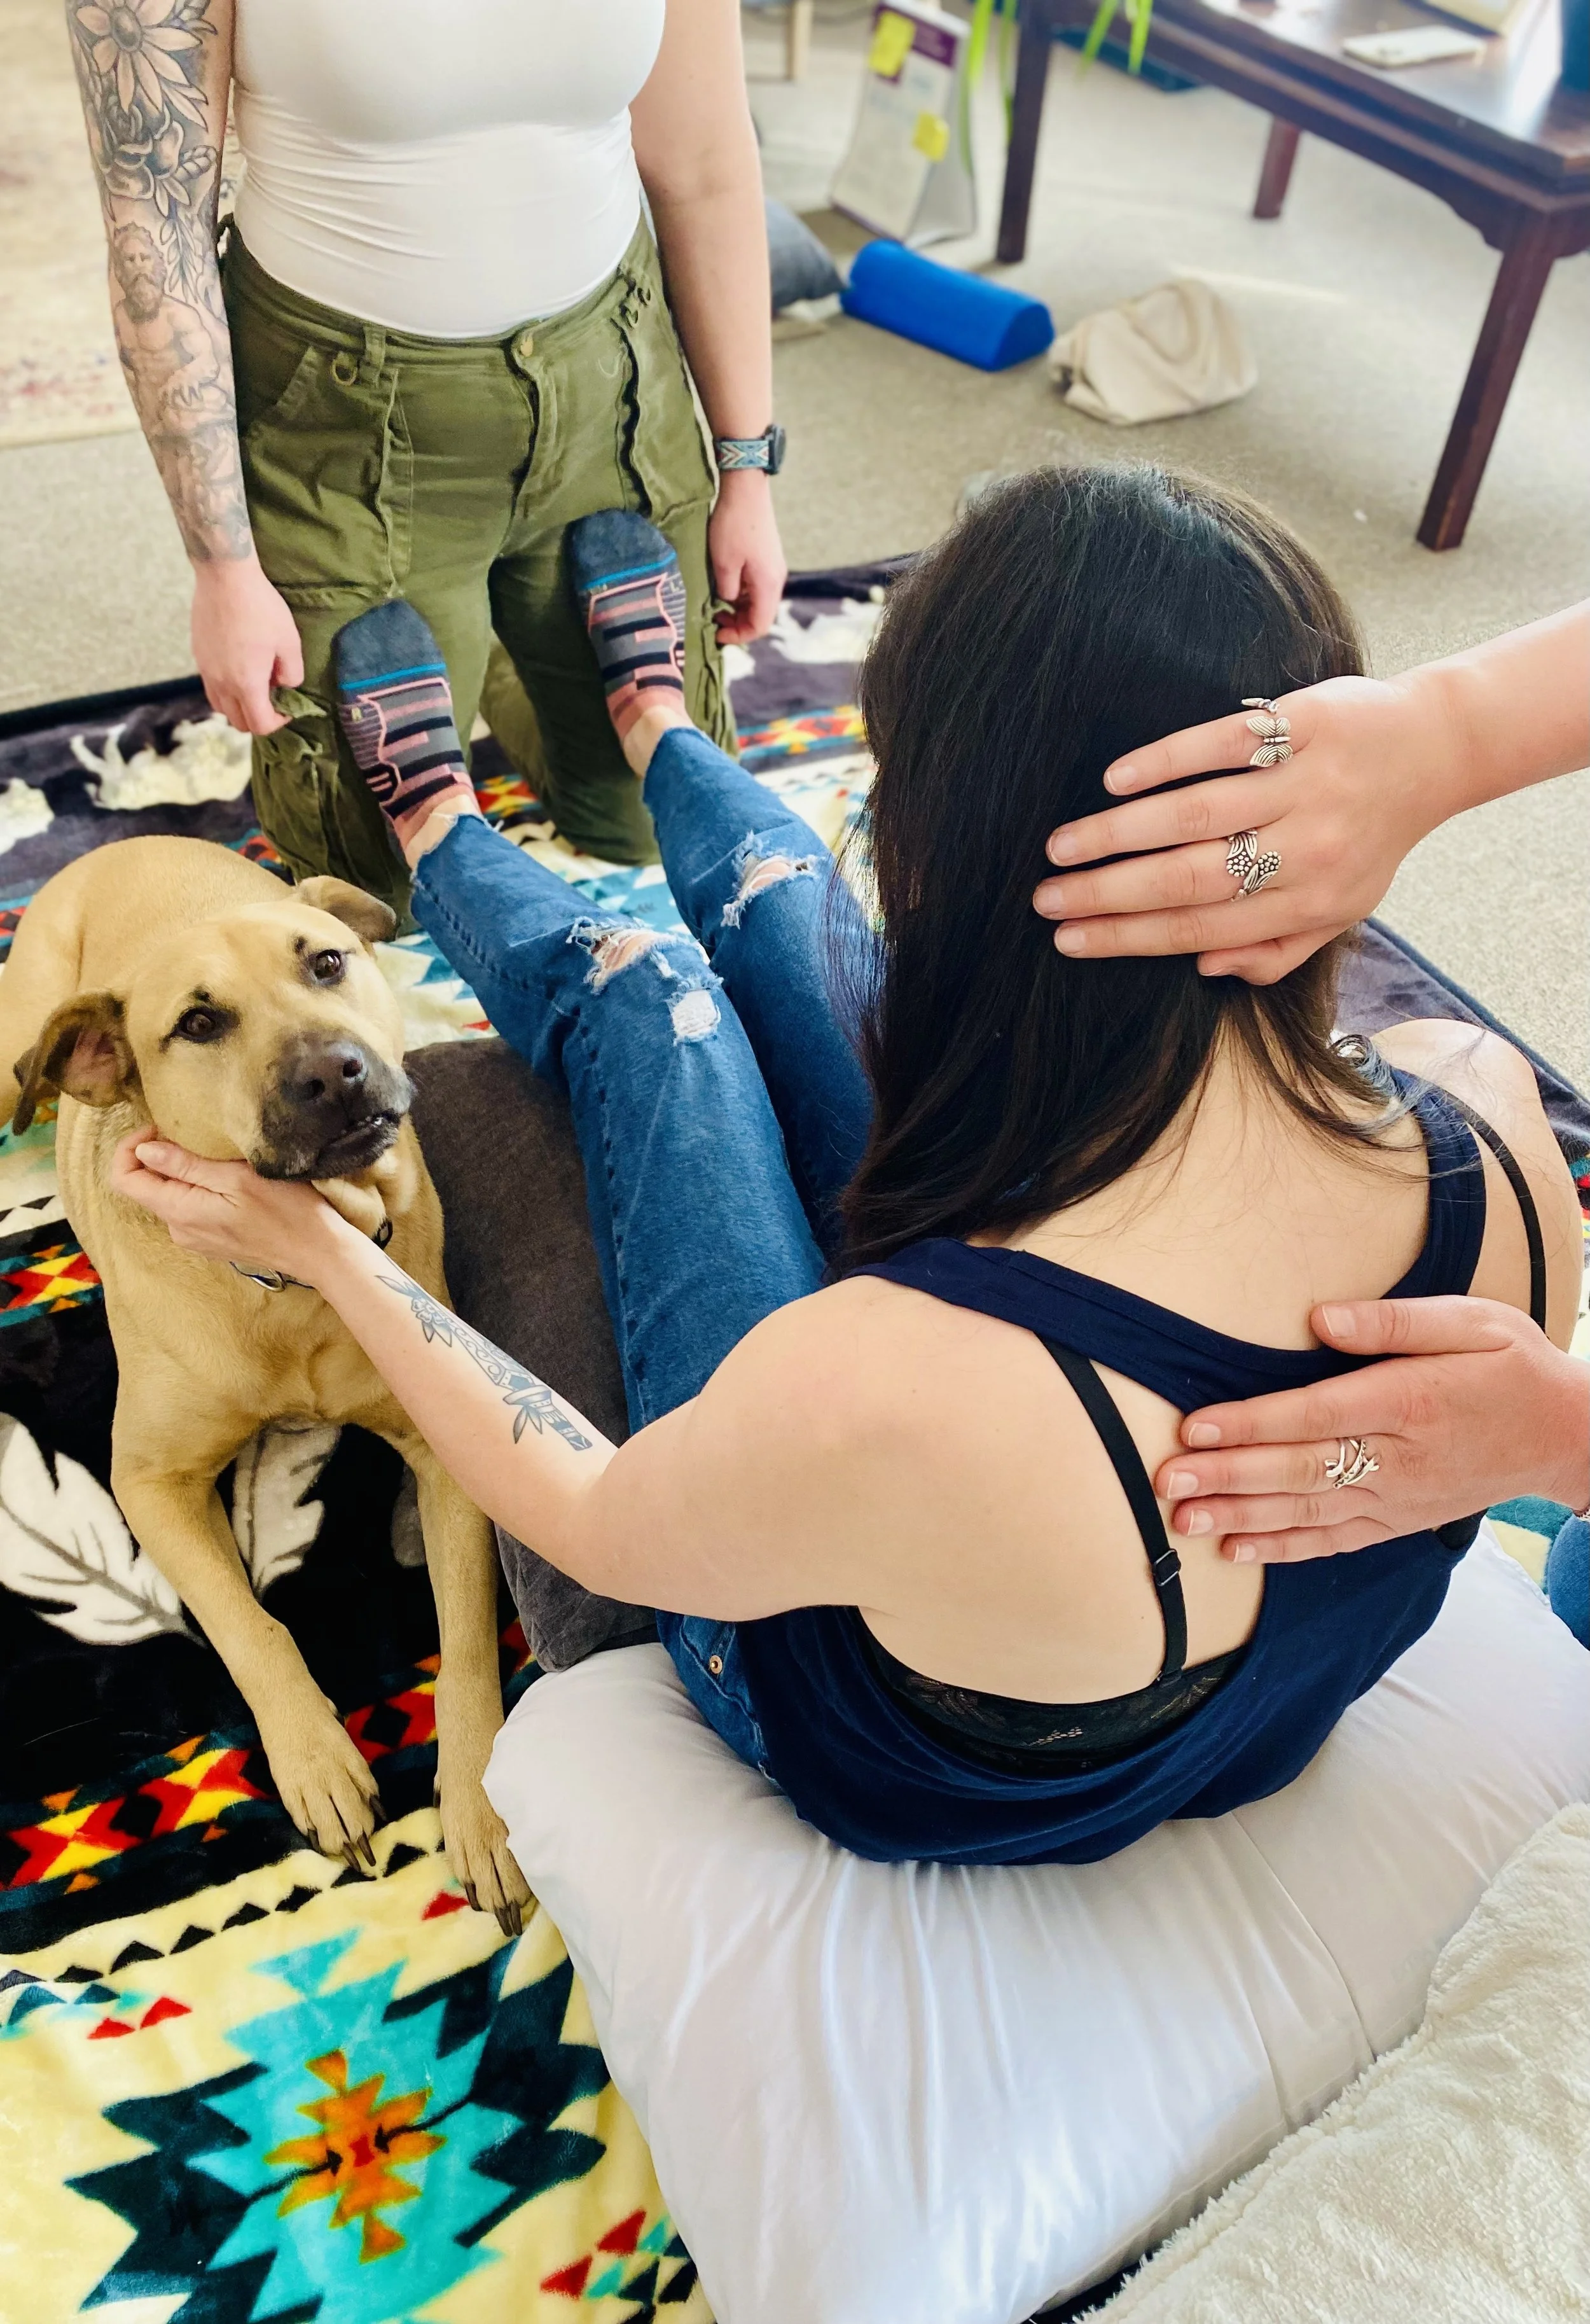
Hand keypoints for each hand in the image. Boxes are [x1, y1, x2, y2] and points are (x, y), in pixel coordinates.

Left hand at [111, 1133, 337, 1281]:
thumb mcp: (237, 1177)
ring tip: (216, 1155)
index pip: (124, 1178)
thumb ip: (186, 1165)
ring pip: (169, 1194)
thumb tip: (144, 1150)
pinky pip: (189, 1206)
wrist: (317, 1251)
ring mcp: (193, 1237)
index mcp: (179, 1211)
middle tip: (194, 1134)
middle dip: (159, 1155)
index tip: (159, 1128)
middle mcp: (178, 1228)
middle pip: (146, 1185)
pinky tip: (227, 1178)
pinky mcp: (210, 1239)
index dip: (130, 1147)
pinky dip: (197, 1186)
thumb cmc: (286, 1210)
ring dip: (181, 1170)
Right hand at [190, 557, 304, 735]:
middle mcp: (221, 683)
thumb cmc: (261, 607)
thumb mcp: (289, 641)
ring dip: (239, 706)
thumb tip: (284, 685)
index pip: (260, 725)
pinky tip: (239, 668)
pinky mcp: (198, 656)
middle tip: (273, 699)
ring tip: (255, 684)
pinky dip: (226, 689)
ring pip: (221, 706)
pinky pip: (211, 686)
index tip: (287, 708)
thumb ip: (292, 672)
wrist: (225, 577)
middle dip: (258, 718)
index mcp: (246, 683)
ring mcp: (206, 670)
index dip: (278, 723)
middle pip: (238, 721)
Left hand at [708, 469, 785, 644]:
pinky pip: (756, 587)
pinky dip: (740, 594)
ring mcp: (773, 569)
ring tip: (714, 606)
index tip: (717, 634)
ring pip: (757, 601)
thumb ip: (726, 592)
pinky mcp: (767, 559)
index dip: (738, 636)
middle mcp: (776, 580)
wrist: (746, 489)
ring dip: (737, 608)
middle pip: (761, 615)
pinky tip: (723, 588)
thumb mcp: (723, 564)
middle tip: (713, 622)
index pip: (760, 625)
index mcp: (768, 585)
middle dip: (737, 624)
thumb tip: (727, 604)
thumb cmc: (733, 526)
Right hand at [1032, 673, 1453, 981]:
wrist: (1430, 751)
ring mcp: (1305, 783)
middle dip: (1108, 893)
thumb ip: (1278, 948)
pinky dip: (1166, 761)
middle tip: (1046, 899)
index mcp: (1310, 901)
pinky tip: (1116, 781)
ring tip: (1061, 847)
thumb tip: (1206, 967)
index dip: (1130, 936)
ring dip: (1119, 832)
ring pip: (1196, 813)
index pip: (1201, 926)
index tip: (1069, 939)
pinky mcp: (1302, 724)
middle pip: (1189, 877)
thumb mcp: (1339, 909)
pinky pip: (1223, 744)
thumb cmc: (1369, 837)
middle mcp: (1307, 849)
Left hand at [1156, 1296, 1589, 1562]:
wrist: (1569, 1436)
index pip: (1312, 1415)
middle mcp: (1397, 1458)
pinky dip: (1284, 1549)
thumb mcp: (1471, 1321)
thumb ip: (1393, 1322)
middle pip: (1299, 1469)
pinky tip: (1238, 1550)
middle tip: (1166, 1481)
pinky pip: (1334, 1540)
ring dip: (1241, 1518)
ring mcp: (1397, 1498)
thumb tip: (1320, 1319)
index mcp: (1407, 1402)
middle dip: (1227, 1477)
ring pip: (1308, 1512)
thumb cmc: (1512, 1367)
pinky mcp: (1399, 1522)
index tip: (1193, 1428)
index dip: (1249, 1424)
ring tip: (1184, 1520)